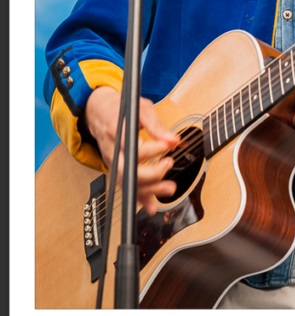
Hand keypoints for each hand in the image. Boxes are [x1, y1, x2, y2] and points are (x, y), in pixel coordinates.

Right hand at [84, 86, 179, 214]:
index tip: (168, 144)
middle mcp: (112, 150)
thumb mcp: (140, 108)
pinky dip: (140, 198)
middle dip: (151, 173)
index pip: (132, 145)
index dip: (152, 148)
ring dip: (149, 190)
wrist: (99, 114)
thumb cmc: (121, 109)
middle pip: (128, 169)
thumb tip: (174, 140)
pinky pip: (127, 187)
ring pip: (127, 182)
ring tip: (169, 188)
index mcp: (116, 130)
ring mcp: (112, 162)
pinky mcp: (116, 170)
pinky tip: (152, 206)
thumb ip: (156, 125)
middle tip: (169, 164)